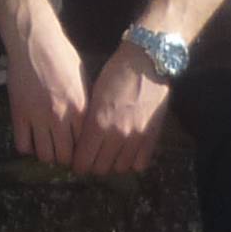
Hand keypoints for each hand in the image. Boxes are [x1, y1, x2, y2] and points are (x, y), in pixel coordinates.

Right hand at [1, 10, 89, 167]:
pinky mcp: (19, 114)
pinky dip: (27, 147)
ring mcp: (38, 117)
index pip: (84, 144)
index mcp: (80, 108)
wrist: (34, 42)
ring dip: (46, 154)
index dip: (82, 152)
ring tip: (46, 147)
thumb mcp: (83, 80)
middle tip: (62, 153)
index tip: (79, 152)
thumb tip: (86, 124)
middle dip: (64, 159)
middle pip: (64, 155)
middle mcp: (60, 116)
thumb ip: (84, 105)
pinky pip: (23, 144)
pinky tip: (30, 140)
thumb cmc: (62, 56)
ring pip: (44, 154)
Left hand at [71, 39, 173, 175]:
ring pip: (119, 168)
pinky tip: (128, 152)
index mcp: (97, 124)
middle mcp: (116, 135)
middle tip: (94, 157)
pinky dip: (132, 162)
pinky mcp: (152, 137)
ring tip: (111, 154)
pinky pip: (140, 164)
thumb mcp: (94, 97)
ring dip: (113, 163)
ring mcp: (136, 138)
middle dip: (93, 165)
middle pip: (100, 168)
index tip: (79, 161)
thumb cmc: (115, 75)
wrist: (145, 63)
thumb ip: (88, 123)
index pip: (83, 160)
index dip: (78, 164)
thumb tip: (81, 143)